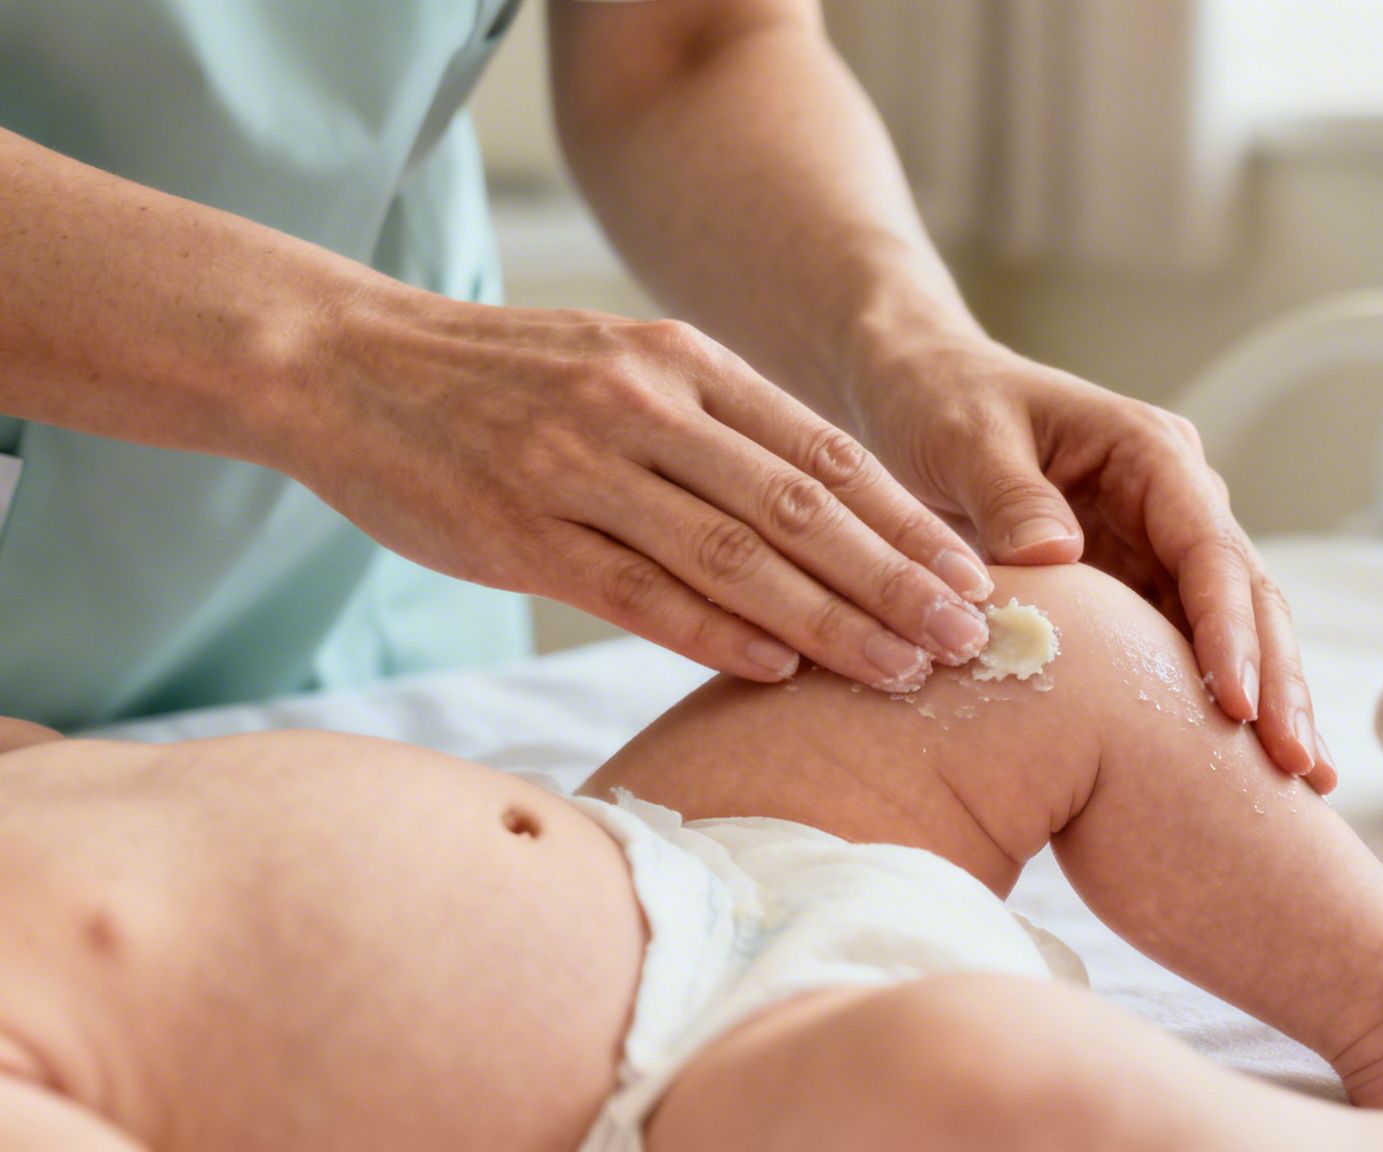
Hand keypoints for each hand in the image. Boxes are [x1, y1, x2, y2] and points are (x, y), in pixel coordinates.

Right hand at [289, 296, 994, 691]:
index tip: (973, 577)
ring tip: (900, 670)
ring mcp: (577, 463)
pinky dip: (714, 632)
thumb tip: (825, 522)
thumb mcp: (622, 365)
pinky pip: (634, 589)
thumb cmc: (502, 380)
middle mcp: (643, 403)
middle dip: (894, 577)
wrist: (343, 361)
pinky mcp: (516, 529)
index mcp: (682, 359)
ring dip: (826, 620)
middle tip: (967, 636)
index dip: (906, 521)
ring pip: (730, 552)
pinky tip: (779, 669)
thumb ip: (716, 430)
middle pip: (798, 504)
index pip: (824, 449)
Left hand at [850, 338, 1337, 793]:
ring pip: (1234, 631)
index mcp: (1151, 453)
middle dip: (1276, 681)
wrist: (922, 396)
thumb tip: (1061, 552)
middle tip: (1298, 767)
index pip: (1209, 550)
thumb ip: (1010, 494)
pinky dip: (1213, 705)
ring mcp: (1164, 545)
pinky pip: (1185, 649)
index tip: (1237, 706)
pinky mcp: (1139, 585)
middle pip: (1246, 597)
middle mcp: (1176, 500)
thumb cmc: (943, 405)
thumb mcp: (966, 439)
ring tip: (1302, 784)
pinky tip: (1242, 770)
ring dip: (1266, 703)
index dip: (1229, 631)